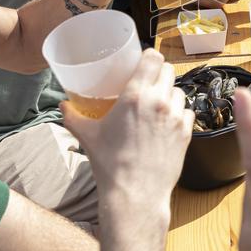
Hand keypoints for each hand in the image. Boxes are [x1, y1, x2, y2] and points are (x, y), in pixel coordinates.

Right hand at [61, 50, 193, 204]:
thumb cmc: (110, 164)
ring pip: (179, 91)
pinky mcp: (186, 132)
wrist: (134, 193)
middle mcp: (158, 101)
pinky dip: (179, 113)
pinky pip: (187, 112)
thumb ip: (73, 116)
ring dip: (170, 93)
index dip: (150, 57)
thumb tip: (63, 105)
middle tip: (149, 82)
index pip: (153, 59)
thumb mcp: (88, 136)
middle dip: (160, 74)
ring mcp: (175, 116)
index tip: (145, 60)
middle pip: (169, 71)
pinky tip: (167, 122)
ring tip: (157, 104)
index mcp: (135, 95)